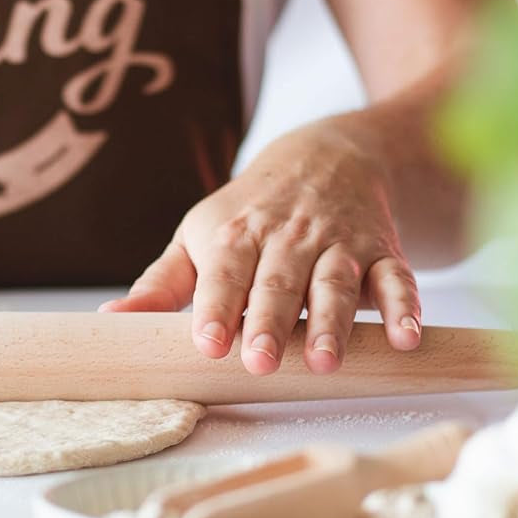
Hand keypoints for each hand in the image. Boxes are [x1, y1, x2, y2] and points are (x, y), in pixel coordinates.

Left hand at [101, 123, 421, 374]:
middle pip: (279, 282)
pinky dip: (404, 306)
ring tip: (326, 360)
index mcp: (236, 235)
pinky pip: (397, 278)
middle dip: (271, 321)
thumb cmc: (250, 212)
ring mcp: (339, 243)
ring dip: (333, 322)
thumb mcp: (199, 236)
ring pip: (336, 283)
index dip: (217, 307)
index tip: (208, 343)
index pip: (224, 273)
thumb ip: (161, 283)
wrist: (328, 155)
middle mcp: (289, 237)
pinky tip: (405, 337)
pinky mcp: (383, 250)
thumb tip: (112, 316)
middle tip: (262, 362)